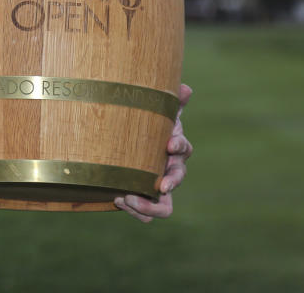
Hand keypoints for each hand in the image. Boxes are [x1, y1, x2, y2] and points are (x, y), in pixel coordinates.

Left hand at [115, 83, 193, 221]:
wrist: (128, 146)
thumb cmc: (145, 126)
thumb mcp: (156, 111)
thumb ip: (170, 101)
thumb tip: (186, 88)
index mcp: (174, 148)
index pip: (184, 148)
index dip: (179, 146)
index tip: (169, 144)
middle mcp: (169, 170)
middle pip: (178, 180)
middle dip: (171, 183)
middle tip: (159, 185)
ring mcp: (158, 188)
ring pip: (164, 207)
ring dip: (148, 205)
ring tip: (126, 197)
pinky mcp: (144, 199)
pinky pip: (146, 214)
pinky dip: (136, 211)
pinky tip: (117, 198)